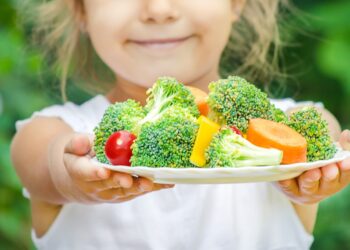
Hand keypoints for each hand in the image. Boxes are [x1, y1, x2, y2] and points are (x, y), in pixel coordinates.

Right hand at [50, 133, 172, 203]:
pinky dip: (154, 187)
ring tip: (151, 182)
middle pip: (110, 184)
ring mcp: (113, 192)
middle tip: (129, 180)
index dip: (95, 172)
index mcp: (81, 172)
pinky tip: (167, 183)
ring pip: (127, 191)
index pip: (87, 173)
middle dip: (121, 181)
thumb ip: (77, 143)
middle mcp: (97, 186)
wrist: (84, 180)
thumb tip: (83, 142)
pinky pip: (140, 191)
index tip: (104, 171)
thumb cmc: (81, 157)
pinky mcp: (127, 194)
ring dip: (139, 187)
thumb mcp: (73, 147)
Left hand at [275, 130, 349, 204]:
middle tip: (328, 167)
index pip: (345, 174)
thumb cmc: (319, 166)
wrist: (298, 186)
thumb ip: (342, 146)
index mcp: (338, 178)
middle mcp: (325, 187)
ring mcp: (307, 190)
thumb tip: (346, 133)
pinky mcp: (291, 191)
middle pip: (329, 182)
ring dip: (310, 179)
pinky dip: (287, 182)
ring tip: (312, 172)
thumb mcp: (332, 156)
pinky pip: (289, 187)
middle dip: (329, 175)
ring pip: (310, 186)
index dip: (346, 167)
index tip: (345, 161)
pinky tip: (285, 177)